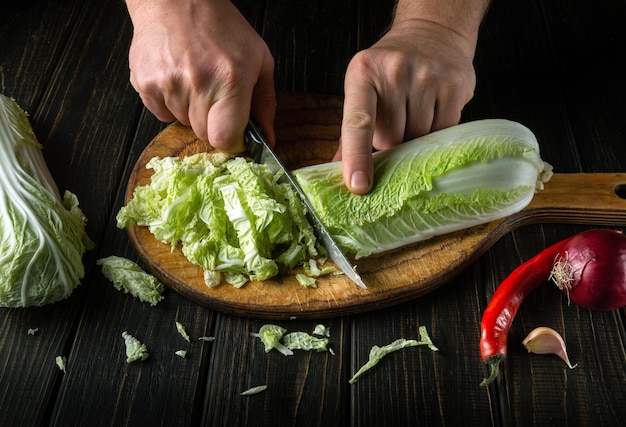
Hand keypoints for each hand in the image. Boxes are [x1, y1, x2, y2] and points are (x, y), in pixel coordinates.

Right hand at [126, 0, 275, 150]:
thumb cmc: (222, 27)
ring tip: (195, 79)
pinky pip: (161, 114)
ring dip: (191, 110)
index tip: (234, 130)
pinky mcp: (144, 84)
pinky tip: (177, 78)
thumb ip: (265, 103)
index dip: (231, 139)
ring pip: (183, 124)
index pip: (224, 138)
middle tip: (215, 94)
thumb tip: (267, 139)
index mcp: (230, 79)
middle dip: (212, 122)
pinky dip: (170, 104)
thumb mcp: (259, 59)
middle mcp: (197, 83)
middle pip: (204, 134)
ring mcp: (167, 84)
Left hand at [335, 19, 477, 193]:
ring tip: (414, 113)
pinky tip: (433, 112)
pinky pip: (444, 130)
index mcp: (362, 73)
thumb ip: (348, 130)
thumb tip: (333, 170)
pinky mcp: (454, 85)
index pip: (357, 122)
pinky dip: (437, 131)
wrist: (432, 32)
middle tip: (396, 119)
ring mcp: (427, 76)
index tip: (357, 185)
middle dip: (392, 141)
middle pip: (391, 139)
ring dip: (415, 137)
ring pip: (418, 138)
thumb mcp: (361, 86)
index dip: (356, 156)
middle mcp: (394, 71)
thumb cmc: (390, 69)